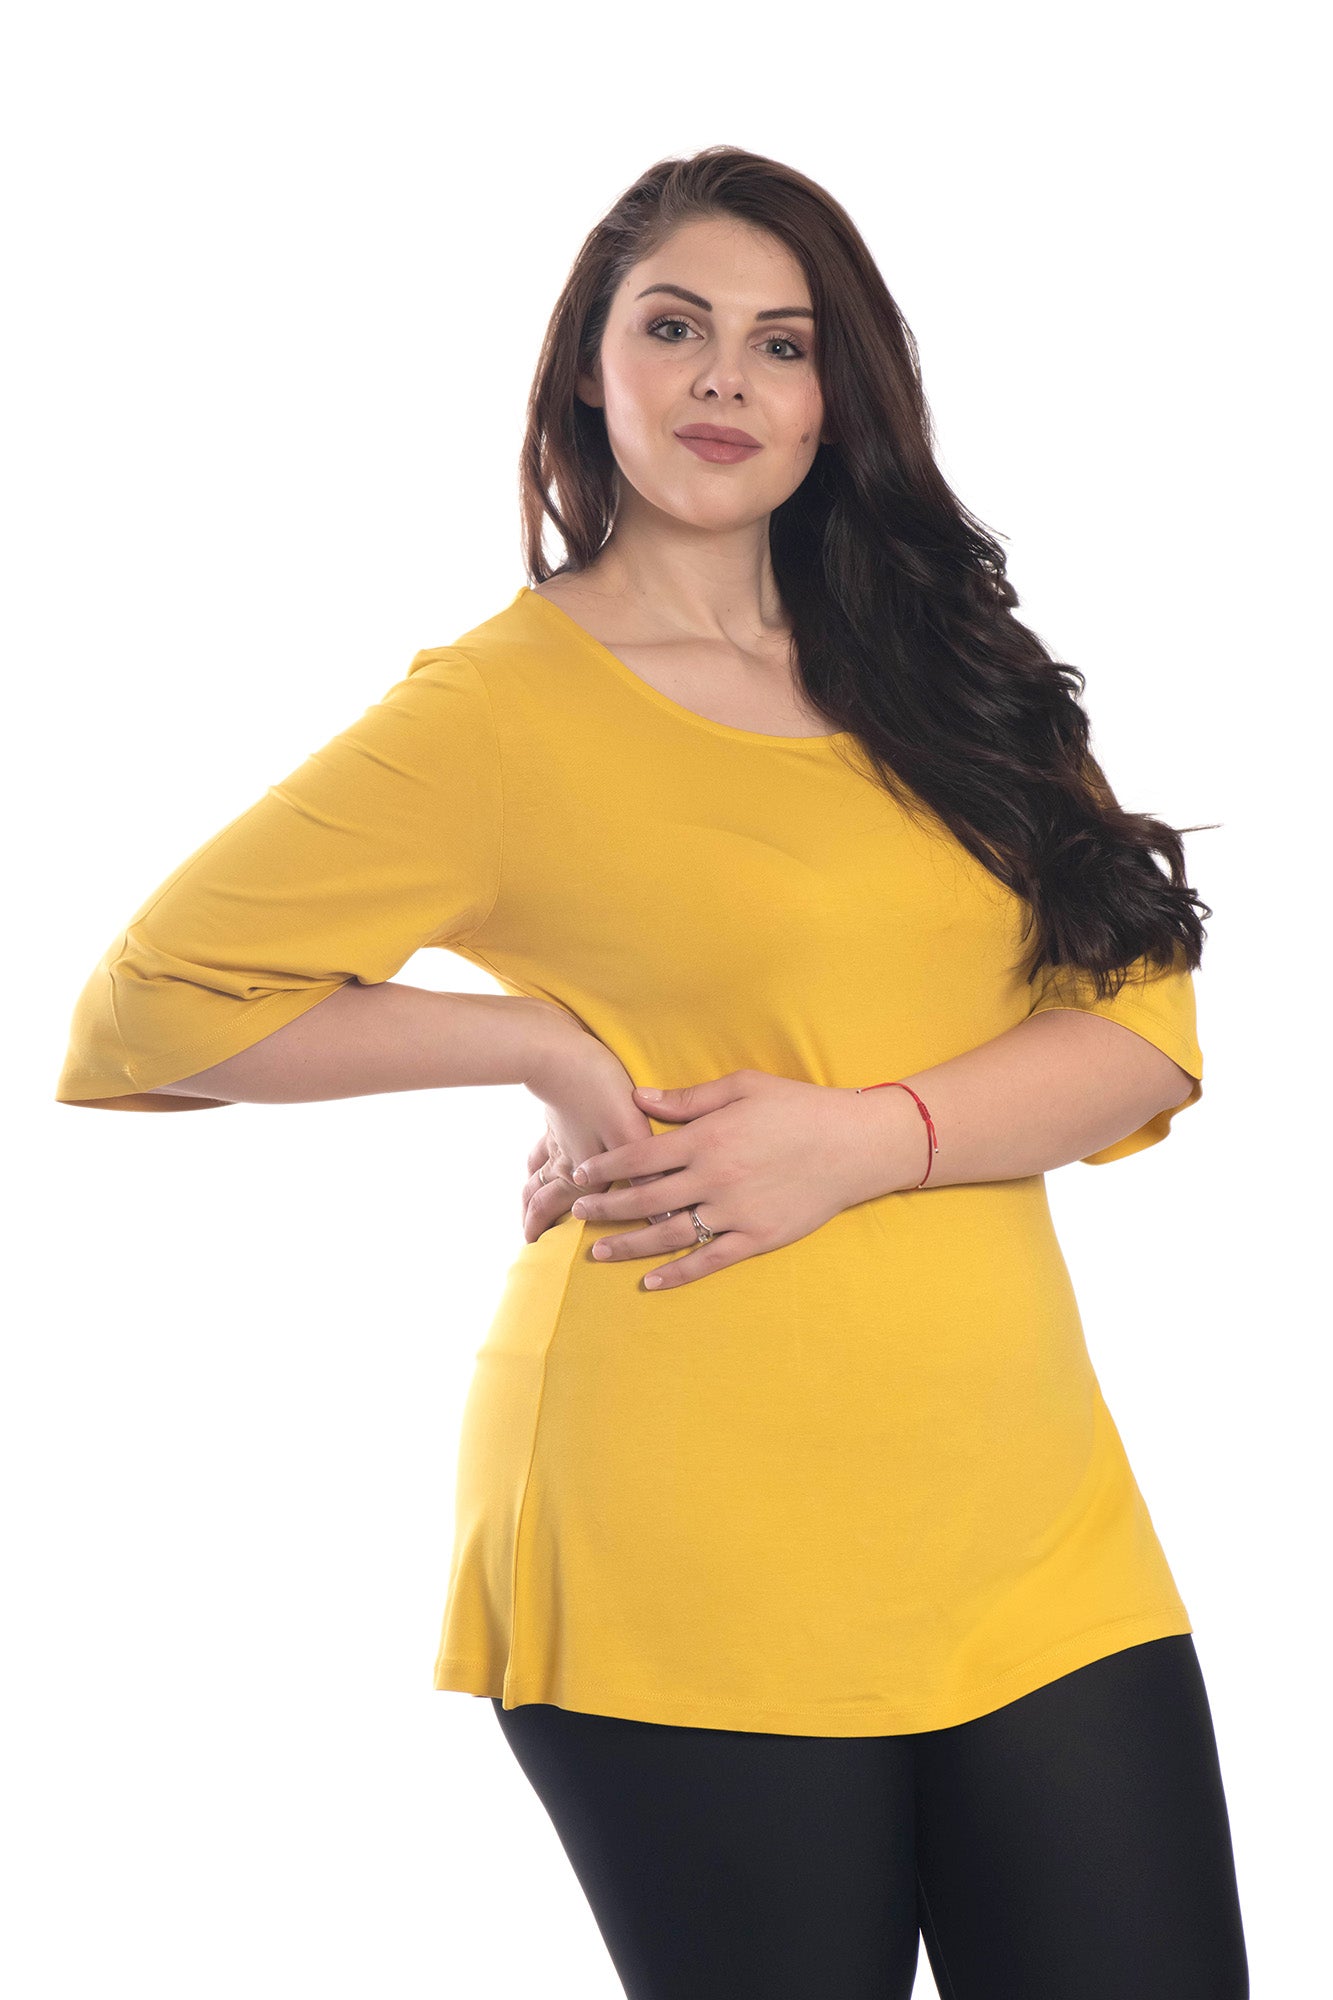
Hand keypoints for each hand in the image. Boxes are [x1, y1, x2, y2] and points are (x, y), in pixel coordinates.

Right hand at [519, 1009, 676, 1243]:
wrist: (557, 1050)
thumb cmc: (596, 1090)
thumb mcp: (629, 1131)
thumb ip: (646, 1173)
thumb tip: (667, 1212)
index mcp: (584, 1171)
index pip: (568, 1210)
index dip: (554, 1230)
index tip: (541, 1252)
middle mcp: (567, 1160)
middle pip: (546, 1197)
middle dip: (537, 1220)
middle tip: (529, 1240)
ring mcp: (557, 1137)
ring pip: (538, 1174)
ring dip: (531, 1195)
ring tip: (525, 1208)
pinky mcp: (554, 1115)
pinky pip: (540, 1148)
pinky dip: (534, 1162)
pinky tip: (533, 1163)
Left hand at [566, 1068, 914, 1289]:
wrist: (855, 1144)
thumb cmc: (799, 1107)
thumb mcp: (742, 1086)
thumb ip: (688, 1098)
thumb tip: (638, 1097)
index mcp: (707, 1139)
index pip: (640, 1156)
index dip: (606, 1166)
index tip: (581, 1173)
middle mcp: (715, 1178)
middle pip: (646, 1199)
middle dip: (606, 1206)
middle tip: (578, 1212)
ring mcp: (736, 1212)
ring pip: (669, 1234)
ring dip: (629, 1246)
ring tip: (599, 1252)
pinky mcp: (758, 1238)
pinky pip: (709, 1260)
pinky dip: (678, 1273)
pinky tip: (650, 1282)